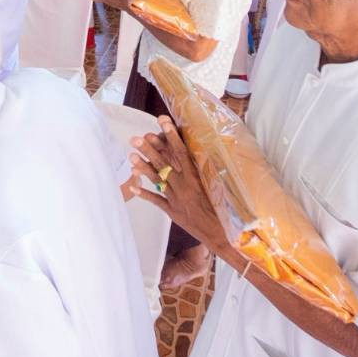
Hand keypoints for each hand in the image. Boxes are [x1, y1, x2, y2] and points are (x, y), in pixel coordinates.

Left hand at [126, 118, 229, 251]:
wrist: (223, 235)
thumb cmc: (226, 211)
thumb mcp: (219, 186)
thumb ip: (209, 171)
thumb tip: (204, 152)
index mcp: (197, 178)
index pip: (182, 152)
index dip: (171, 136)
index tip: (162, 121)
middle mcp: (184, 186)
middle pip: (164, 164)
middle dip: (150, 149)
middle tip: (135, 138)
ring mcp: (177, 199)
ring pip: (157, 180)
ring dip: (143, 167)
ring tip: (131, 155)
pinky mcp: (173, 212)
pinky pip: (157, 200)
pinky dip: (144, 193)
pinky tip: (132, 186)